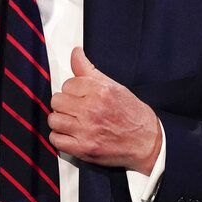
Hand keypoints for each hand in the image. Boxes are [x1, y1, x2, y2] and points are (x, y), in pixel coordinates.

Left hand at [48, 47, 162, 173]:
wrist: (147, 142)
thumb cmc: (132, 114)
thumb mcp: (114, 86)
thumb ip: (89, 70)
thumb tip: (76, 53)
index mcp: (100, 92)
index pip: (67, 84)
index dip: (73, 90)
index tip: (80, 96)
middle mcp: (92, 110)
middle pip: (57, 101)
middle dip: (65, 104)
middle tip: (76, 108)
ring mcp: (86, 131)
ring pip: (53, 119)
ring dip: (61, 120)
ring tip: (73, 121)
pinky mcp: (83, 149)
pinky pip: (56, 139)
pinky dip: (60, 137)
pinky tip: (71, 134)